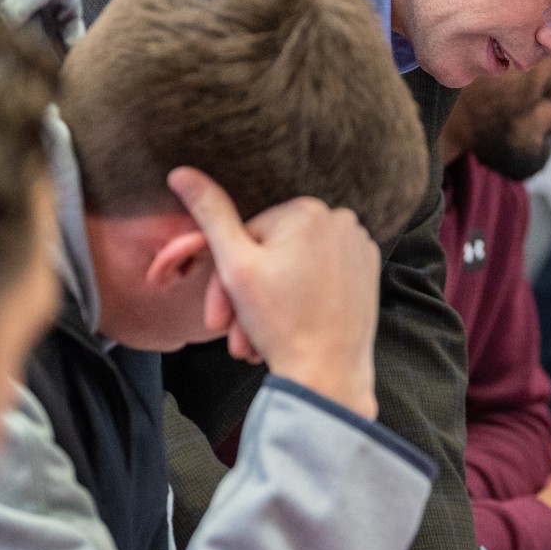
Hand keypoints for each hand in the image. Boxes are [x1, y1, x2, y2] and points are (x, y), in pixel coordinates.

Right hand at [168, 167, 380, 417]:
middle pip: (274, 254)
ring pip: (296, 268)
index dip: (227, 280)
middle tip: (234, 337)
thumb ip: (209, 213)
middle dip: (247, 298)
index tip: (217, 319)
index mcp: (308, 210)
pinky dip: (303, 299)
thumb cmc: (281, 325)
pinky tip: (292, 328)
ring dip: (270, 303)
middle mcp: (341, 220)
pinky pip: (323, 277)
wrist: (329, 376)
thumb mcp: (234, 266)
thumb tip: (181, 173)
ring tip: (259, 341)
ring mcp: (360, 246)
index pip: (249, 237)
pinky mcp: (369, 272)